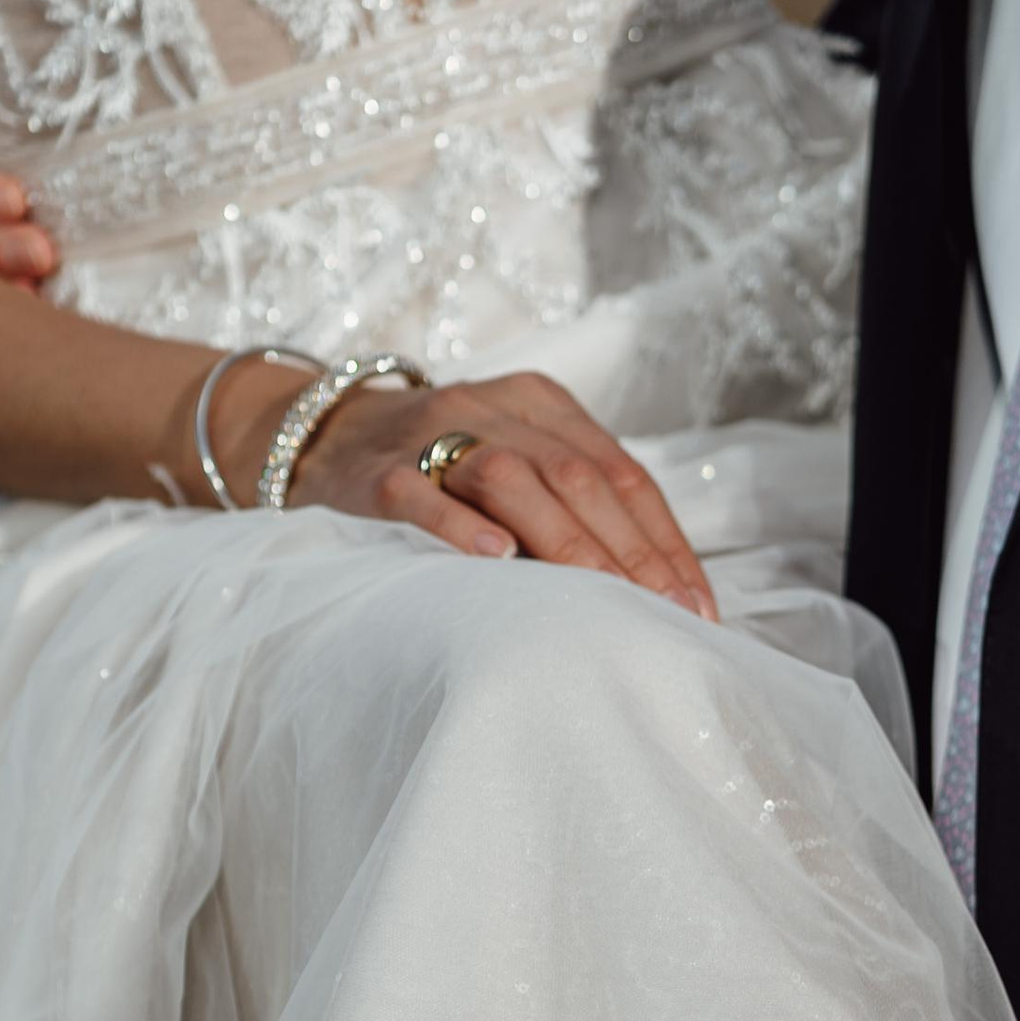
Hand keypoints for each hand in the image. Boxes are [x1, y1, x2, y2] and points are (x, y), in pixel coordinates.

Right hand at [271, 368, 716, 616]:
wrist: (325, 436)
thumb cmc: (443, 470)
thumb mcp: (517, 464)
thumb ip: (577, 502)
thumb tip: (658, 587)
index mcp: (542, 403)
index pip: (620, 472)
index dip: (663, 540)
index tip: (694, 605)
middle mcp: (494, 407)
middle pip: (577, 476)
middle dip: (628, 553)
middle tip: (663, 617)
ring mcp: (431, 434)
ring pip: (510, 479)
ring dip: (564, 545)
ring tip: (604, 602)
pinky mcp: (378, 471)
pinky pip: (422, 495)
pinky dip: (460, 527)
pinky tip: (496, 562)